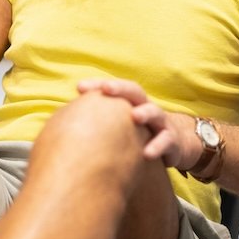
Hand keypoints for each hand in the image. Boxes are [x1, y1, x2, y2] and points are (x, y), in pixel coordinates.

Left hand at [77, 79, 199, 168]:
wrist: (176, 144)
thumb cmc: (139, 133)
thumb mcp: (122, 125)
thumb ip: (100, 121)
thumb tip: (63, 124)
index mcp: (130, 102)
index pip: (114, 88)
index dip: (97, 85)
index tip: (79, 87)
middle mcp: (146, 107)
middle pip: (135, 92)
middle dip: (120, 89)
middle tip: (107, 88)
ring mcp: (160, 123)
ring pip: (155, 112)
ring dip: (145, 112)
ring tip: (135, 116)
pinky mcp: (172, 141)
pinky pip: (166, 141)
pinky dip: (157, 146)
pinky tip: (147, 154)